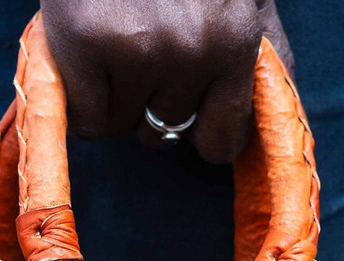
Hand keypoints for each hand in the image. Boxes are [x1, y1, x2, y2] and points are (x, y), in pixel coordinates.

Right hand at [38, 0, 293, 162]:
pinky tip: (82, 52)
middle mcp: (194, 48)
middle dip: (146, 100)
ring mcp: (139, 45)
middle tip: (136, 45)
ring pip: (118, 125)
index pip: (222, 140)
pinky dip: (77, 98)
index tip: (185, 116)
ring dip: (109, 93)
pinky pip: (84, 119)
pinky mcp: (85, 39)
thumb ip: (263, 46)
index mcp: (236, 39)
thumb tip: (267, 119)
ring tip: (110, 36)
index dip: (197, 131)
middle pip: (161, 131)